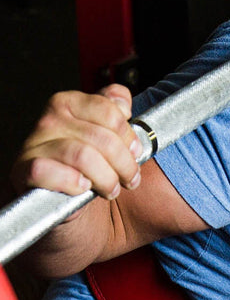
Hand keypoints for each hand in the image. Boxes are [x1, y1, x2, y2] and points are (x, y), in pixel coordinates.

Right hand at [10, 83, 142, 200]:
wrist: (61, 199)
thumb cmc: (86, 168)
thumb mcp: (105, 137)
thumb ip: (113, 115)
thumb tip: (121, 100)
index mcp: (70, 104)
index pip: (109, 112)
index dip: (129, 137)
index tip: (135, 153)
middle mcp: (51, 120)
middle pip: (103, 139)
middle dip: (125, 165)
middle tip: (130, 179)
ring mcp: (36, 144)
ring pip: (83, 156)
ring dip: (107, 179)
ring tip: (112, 189)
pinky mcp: (26, 169)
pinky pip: (51, 172)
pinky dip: (72, 183)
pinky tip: (82, 188)